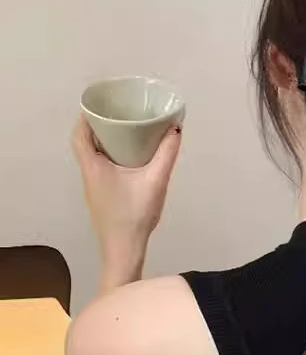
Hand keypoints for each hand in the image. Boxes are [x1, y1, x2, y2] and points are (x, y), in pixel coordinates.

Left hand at [72, 117, 181, 265]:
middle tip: (120, 115)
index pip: (80, 134)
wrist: (124, 249)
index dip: (87, 116)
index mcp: (93, 166)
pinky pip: (103, 168)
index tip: (102, 105)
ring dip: (107, 142)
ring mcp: (94, 187)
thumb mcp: (155, 181)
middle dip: (100, 127)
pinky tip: (132, 159)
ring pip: (95, 156)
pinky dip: (112, 157)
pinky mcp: (102, 196)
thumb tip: (176, 129)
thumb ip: (167, 154)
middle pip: (86, 143)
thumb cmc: (135, 214)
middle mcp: (89, 174)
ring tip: (128, 132)